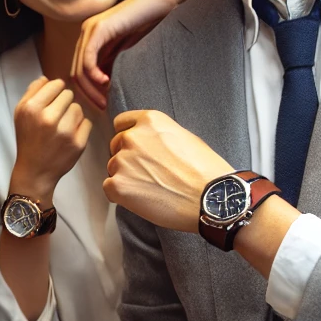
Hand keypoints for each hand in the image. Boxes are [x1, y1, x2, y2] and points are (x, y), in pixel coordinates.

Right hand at [9, 77, 90, 200]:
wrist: (35, 171)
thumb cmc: (28, 138)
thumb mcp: (20, 113)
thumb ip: (32, 92)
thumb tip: (47, 78)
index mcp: (31, 108)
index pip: (55, 84)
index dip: (55, 91)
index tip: (52, 101)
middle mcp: (47, 118)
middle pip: (68, 95)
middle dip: (63, 103)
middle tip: (55, 116)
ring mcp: (64, 132)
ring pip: (78, 108)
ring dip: (72, 115)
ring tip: (62, 126)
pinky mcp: (78, 143)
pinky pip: (87, 122)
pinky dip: (80, 127)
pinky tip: (69, 136)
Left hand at [70, 0, 186, 110]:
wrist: (162, 1)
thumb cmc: (150, 25)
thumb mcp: (128, 52)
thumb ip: (115, 66)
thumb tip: (107, 92)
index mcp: (91, 40)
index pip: (79, 73)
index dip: (88, 93)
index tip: (102, 106)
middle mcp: (86, 34)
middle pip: (75, 72)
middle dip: (87, 94)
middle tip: (103, 108)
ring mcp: (90, 29)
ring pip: (80, 67)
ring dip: (91, 88)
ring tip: (105, 100)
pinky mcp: (99, 27)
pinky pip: (89, 57)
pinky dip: (94, 74)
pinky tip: (106, 83)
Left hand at [104, 109, 233, 231]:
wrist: (211, 198)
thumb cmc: (205, 171)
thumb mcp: (184, 137)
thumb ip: (158, 135)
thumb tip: (147, 142)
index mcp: (150, 121)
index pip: (122, 123)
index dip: (128, 136)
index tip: (136, 148)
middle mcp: (132, 137)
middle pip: (116, 146)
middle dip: (128, 158)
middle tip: (149, 174)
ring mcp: (122, 161)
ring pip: (113, 168)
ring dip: (126, 178)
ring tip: (152, 189)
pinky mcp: (117, 185)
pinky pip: (109, 188)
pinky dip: (122, 195)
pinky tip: (143, 200)